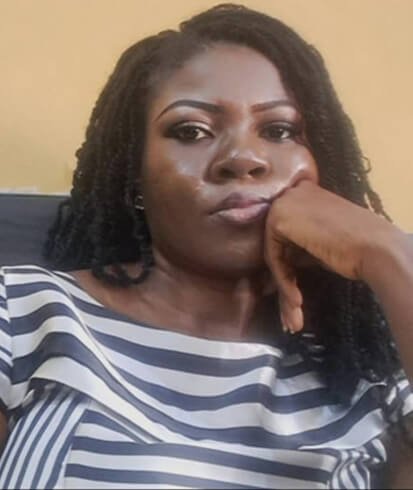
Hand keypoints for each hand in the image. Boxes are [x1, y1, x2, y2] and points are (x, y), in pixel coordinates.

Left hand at [264, 180, 393, 332]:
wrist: (376, 249)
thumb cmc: (357, 248)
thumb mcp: (322, 241)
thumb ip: (299, 243)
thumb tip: (281, 265)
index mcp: (305, 193)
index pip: (286, 233)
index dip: (288, 266)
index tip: (294, 295)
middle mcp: (292, 193)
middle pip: (278, 244)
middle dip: (285, 282)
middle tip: (294, 310)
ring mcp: (284, 203)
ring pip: (275, 254)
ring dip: (285, 289)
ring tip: (295, 317)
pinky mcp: (279, 219)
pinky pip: (274, 257)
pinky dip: (284, 281)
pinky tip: (297, 301)